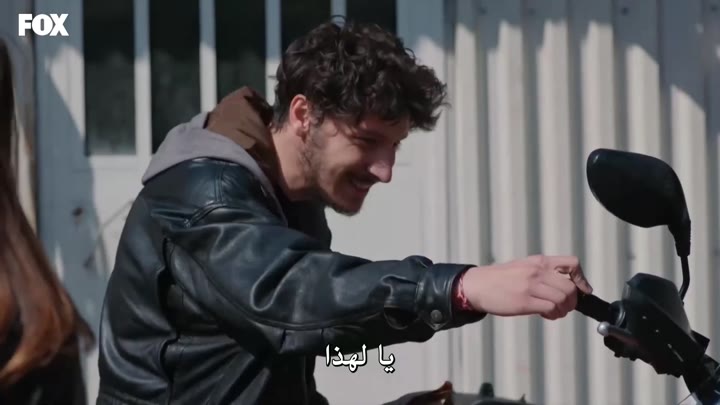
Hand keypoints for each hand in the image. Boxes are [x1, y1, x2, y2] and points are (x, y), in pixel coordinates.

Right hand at [461, 255, 592, 319]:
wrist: (477, 285)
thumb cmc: (500, 278)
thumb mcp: (523, 266)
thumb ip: (543, 272)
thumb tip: (567, 286)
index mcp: (538, 261)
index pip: (572, 263)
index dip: (581, 279)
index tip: (583, 290)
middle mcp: (537, 271)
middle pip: (570, 287)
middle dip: (572, 301)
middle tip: (564, 307)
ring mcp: (530, 286)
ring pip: (563, 299)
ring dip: (563, 310)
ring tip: (553, 312)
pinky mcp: (524, 302)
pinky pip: (550, 309)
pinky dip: (553, 314)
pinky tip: (545, 314)